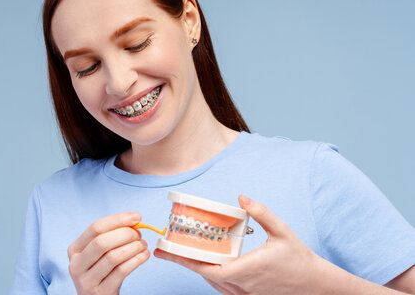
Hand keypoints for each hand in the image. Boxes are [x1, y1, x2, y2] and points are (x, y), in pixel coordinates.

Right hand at [68, 212, 149, 294]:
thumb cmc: (102, 272)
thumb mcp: (99, 254)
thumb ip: (110, 236)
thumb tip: (133, 220)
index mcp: (74, 249)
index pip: (95, 228)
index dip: (118, 219)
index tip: (137, 216)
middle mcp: (76, 265)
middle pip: (102, 242)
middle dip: (125, 234)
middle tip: (139, 234)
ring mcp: (87, 281)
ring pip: (113, 257)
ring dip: (133, 247)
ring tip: (143, 245)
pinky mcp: (101, 292)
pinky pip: (121, 271)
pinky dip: (136, 260)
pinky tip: (144, 255)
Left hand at [154, 195, 323, 294]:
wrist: (315, 286)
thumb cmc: (299, 258)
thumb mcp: (282, 231)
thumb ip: (262, 213)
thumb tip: (242, 198)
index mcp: (248, 269)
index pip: (209, 269)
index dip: (187, 261)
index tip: (168, 252)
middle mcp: (243, 285)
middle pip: (205, 276)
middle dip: (185, 262)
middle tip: (166, 250)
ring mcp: (245, 294)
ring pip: (213, 284)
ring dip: (197, 270)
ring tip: (182, 255)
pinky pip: (223, 289)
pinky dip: (211, 278)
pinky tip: (206, 266)